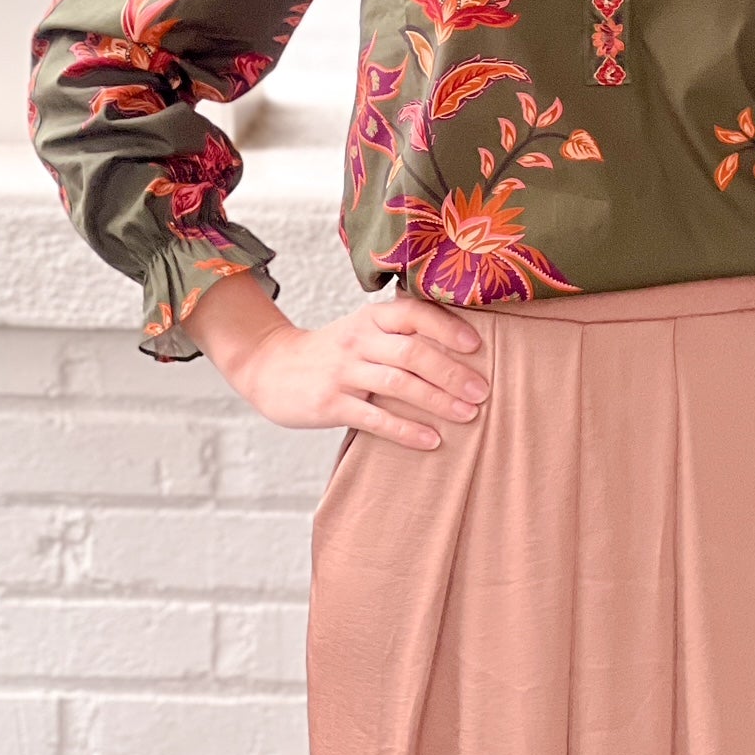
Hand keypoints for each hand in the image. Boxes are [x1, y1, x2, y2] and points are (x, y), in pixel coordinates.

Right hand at [232, 291, 490, 448]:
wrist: (271, 367)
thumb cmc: (333, 351)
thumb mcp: (363, 330)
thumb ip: (401, 333)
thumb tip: (461, 348)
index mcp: (372, 318)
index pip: (414, 314)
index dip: (448, 328)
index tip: (477, 346)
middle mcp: (359, 340)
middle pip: (413, 352)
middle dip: (452, 372)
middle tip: (483, 392)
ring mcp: (343, 372)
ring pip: (399, 384)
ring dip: (438, 400)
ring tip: (469, 415)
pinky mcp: (331, 404)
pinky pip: (375, 418)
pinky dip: (406, 430)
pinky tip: (431, 440)